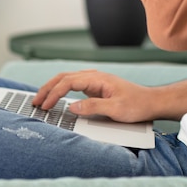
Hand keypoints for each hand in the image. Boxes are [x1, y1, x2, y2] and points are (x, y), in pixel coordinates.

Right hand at [32, 70, 154, 122]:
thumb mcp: (115, 110)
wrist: (150, 102)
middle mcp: (94, 77)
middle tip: (35, 102)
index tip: (46, 105)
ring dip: (52, 89)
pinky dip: (61, 91)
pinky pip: (73, 86)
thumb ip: (93, 107)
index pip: (68, 82)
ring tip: (41, 100)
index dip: (54, 93)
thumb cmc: (137, 104)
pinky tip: (55, 98)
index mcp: (98, 78)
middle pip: (64, 78)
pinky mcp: (95, 89)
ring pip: (67, 80)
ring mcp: (94, 82)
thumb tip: (72, 107)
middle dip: (48, 88)